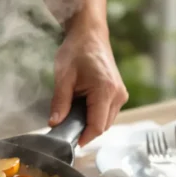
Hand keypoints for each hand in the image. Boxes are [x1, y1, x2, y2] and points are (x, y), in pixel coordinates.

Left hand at [49, 28, 127, 145]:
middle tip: (64, 125)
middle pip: (102, 127)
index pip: (97, 127)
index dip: (83, 138)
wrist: (89, 34)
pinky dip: (94, 115)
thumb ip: (60, 103)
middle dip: (84, 130)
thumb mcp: (63, 77)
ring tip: (72, 112)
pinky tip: (81, 107)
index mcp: (106, 91)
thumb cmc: (77, 51)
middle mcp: (118, 95)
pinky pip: (107, 113)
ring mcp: (121, 95)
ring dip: (89, 123)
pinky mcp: (118, 94)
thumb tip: (54, 124)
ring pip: (105, 122)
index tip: (68, 142)